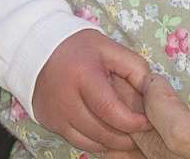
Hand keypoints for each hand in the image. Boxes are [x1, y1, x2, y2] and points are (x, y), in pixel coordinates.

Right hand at [30, 29, 149, 154]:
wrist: (36, 46)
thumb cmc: (77, 47)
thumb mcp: (108, 48)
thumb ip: (135, 68)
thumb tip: (153, 95)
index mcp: (82, 76)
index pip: (111, 111)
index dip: (133, 122)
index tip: (147, 121)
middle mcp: (65, 99)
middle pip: (102, 132)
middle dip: (127, 137)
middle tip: (140, 133)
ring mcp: (55, 114)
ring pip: (91, 143)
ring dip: (113, 143)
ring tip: (126, 134)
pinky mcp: (49, 122)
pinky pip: (78, 142)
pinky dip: (96, 143)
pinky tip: (107, 134)